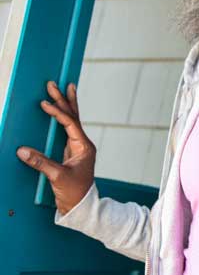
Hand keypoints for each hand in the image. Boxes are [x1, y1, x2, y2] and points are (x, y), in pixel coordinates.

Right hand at [16, 81, 95, 215]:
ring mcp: (77, 148)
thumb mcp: (57, 177)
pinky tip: (60, 110)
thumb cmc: (74, 193)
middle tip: (55, 83)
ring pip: (71, 121)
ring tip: (65, 88)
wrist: (81, 207)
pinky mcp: (70, 153)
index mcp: (83, 147)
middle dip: (63, 100)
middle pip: (72, 117)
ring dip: (66, 105)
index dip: (57, 112)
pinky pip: (66, 130)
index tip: (45, 103)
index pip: (70, 124)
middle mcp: (82, 144)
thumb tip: (22, 151)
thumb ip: (41, 163)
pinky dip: (62, 118)